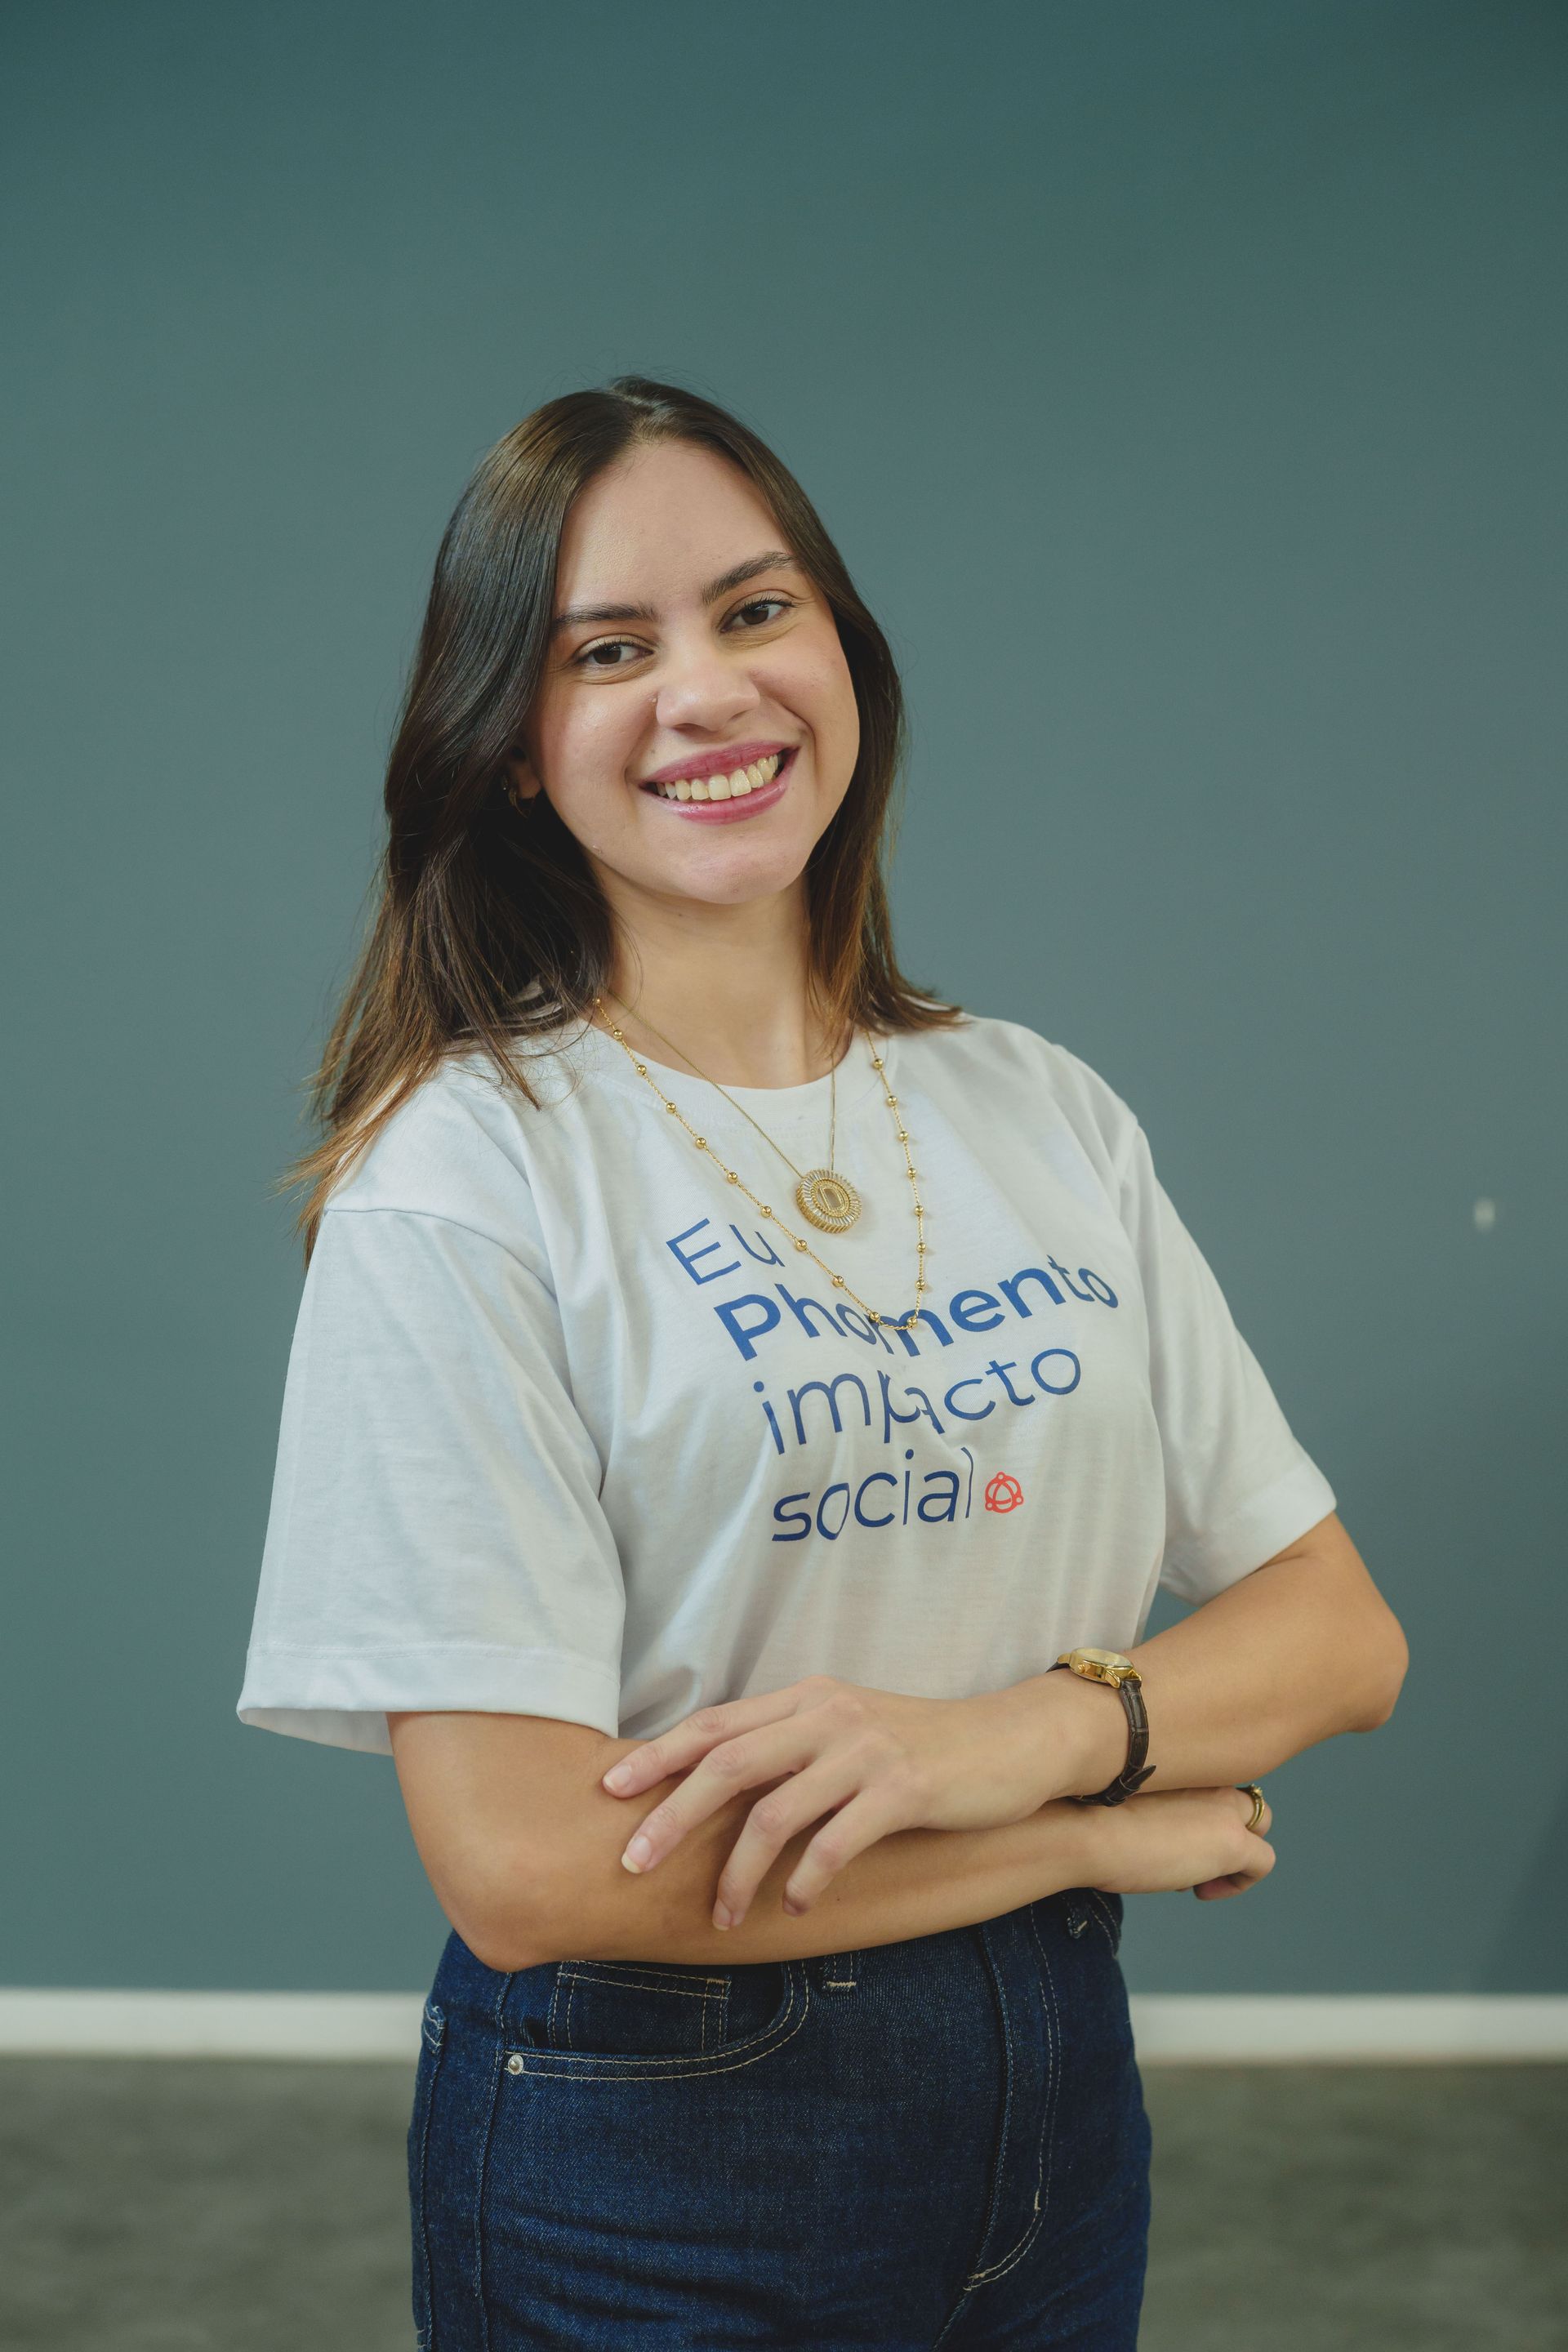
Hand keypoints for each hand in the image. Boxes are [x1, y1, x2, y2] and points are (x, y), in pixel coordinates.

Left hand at [599, 1673, 1063, 1928]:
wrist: (1010, 1742)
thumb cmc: (920, 1746)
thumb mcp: (848, 1731)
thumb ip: (791, 1746)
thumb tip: (718, 1783)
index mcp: (806, 1699)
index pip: (716, 1724)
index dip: (659, 1755)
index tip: (610, 1789)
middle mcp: (827, 1715)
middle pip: (728, 1763)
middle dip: (673, 1815)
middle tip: (633, 1861)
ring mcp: (865, 1750)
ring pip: (774, 1811)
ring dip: (737, 1870)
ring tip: (722, 1914)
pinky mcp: (902, 1788)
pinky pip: (835, 1841)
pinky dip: (806, 1879)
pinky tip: (794, 1906)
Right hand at [1083, 1784, 1275, 1902]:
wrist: (1080, 1827)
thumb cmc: (1086, 1813)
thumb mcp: (1122, 1794)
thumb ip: (1153, 1802)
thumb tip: (1156, 1834)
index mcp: (1186, 1762)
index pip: (1216, 1781)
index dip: (1203, 1813)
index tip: (1173, 1835)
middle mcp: (1211, 1777)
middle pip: (1245, 1800)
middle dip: (1225, 1830)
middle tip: (1188, 1857)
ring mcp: (1226, 1808)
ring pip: (1259, 1826)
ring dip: (1233, 1854)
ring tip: (1191, 1877)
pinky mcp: (1233, 1842)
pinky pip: (1262, 1863)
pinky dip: (1239, 1882)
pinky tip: (1200, 1890)